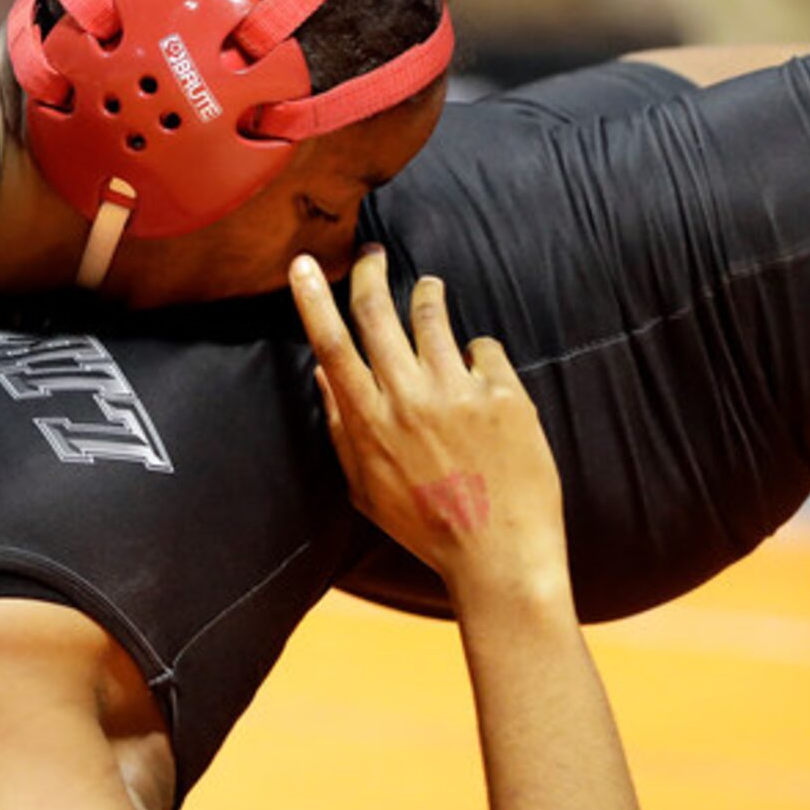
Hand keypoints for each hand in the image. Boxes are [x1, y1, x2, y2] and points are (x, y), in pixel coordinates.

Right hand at [290, 249, 567, 605]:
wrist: (501, 556)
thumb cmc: (427, 527)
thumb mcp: (365, 487)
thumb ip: (340, 428)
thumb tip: (323, 375)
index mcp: (370, 423)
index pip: (332, 345)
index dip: (313, 298)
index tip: (303, 263)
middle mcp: (410, 399)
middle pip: (378, 311)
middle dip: (369, 271)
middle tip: (371, 253)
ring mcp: (460, 394)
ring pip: (433, 315)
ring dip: (427, 294)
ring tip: (428, 289)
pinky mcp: (506, 396)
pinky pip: (484, 348)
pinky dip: (478, 353)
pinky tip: (480, 376)